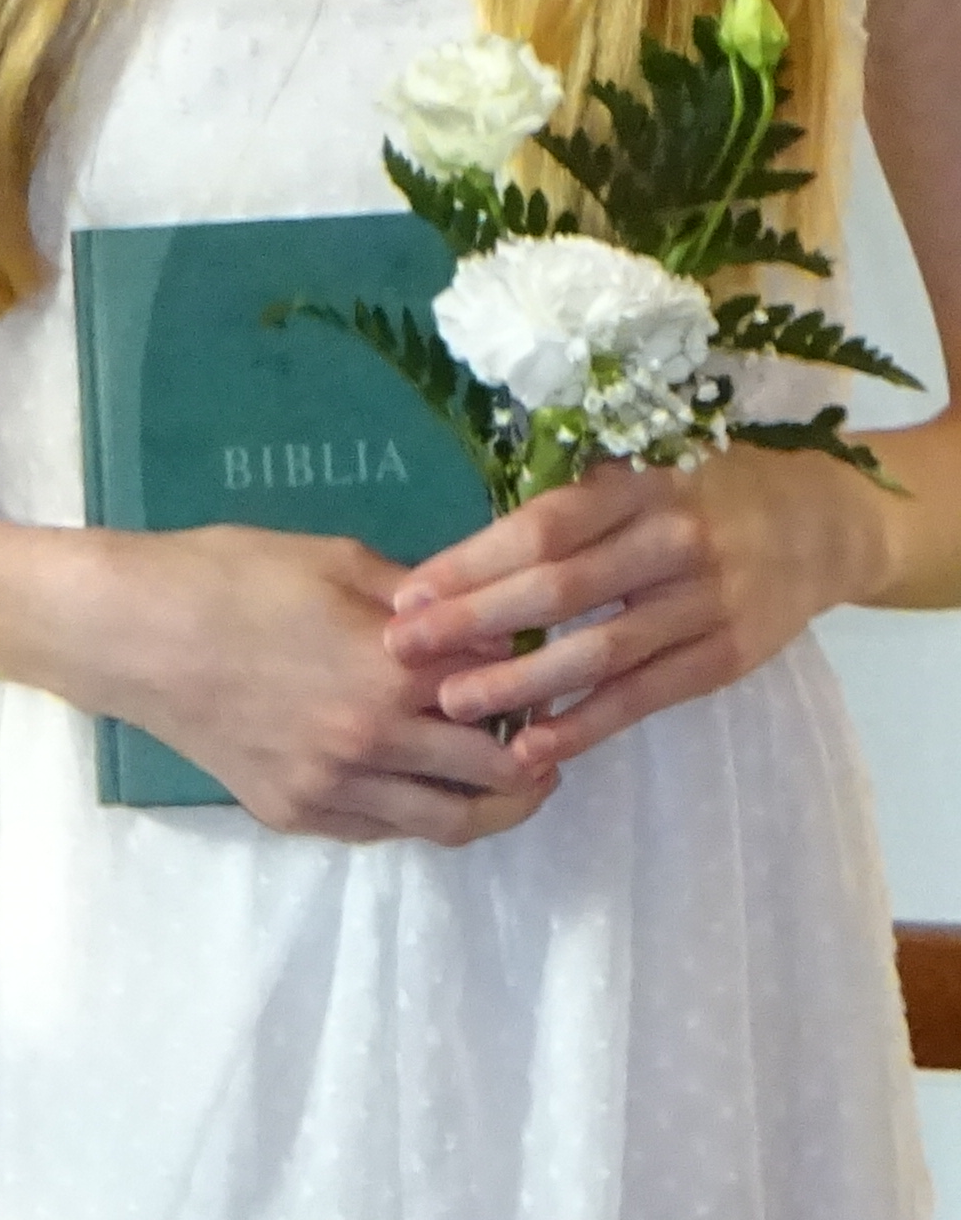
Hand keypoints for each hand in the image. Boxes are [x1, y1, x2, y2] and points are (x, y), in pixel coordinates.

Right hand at [76, 521, 554, 843]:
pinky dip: (419, 812)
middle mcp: (377, 743)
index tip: (548, 672)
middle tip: (545, 735)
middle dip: (536, 755)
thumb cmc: (225, 576)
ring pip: (452, 822)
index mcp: (394, 672)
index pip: (511, 695)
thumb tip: (482, 622)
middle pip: (501, 774)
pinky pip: (384, 831)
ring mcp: (334, 788)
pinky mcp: (295, 812)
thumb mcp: (330, 559)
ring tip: (507, 777)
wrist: (126, 632)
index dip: (539, 683)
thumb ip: (418, 596)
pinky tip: (421, 782)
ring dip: (495, 803)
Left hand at [384, 451, 887, 774]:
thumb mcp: (634, 474)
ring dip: (521, 682)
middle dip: (474, 623)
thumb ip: (565, 510)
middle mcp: (672, 542)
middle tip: (403, 651)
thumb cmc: (693, 494)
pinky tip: (535, 745)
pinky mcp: (726, 657)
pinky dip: (588, 723)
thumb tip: (458, 562)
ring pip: (600, 652)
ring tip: (454, 705)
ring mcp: (706, 603)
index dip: (470, 564)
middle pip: (560, 589)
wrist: (816, 523)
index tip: (407, 596)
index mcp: (635, 487)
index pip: (540, 528)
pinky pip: (646, 696)